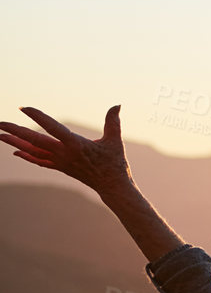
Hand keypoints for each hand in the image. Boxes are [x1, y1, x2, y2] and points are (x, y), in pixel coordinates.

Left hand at [0, 105, 131, 198]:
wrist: (112, 187)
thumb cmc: (115, 163)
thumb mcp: (114, 141)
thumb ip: (113, 121)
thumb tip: (117, 105)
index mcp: (75, 145)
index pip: (52, 128)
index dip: (37, 117)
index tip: (24, 108)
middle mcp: (64, 154)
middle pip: (35, 141)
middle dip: (16, 132)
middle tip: (0, 124)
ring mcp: (60, 162)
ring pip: (33, 151)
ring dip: (15, 143)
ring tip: (0, 135)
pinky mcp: (61, 167)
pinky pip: (39, 161)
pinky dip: (27, 155)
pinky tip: (16, 151)